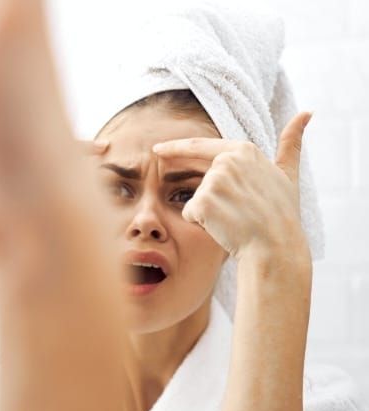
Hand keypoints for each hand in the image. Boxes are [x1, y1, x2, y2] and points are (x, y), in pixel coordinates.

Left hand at [151, 112, 313, 262]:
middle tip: (224, 208)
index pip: (199, 146)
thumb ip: (290, 144)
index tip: (157, 149)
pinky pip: (190, 214)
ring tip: (235, 218)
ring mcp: (214, 180)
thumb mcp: (288, 173)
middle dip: (199, 190)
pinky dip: (202, 223)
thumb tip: (306, 113)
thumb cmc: (281, 213)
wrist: (275, 245)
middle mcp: (227, 160)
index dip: (175, 147)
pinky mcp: (204, 201)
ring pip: (196, 198)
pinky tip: (223, 226)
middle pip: (197, 177)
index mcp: (243, 150)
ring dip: (209, 211)